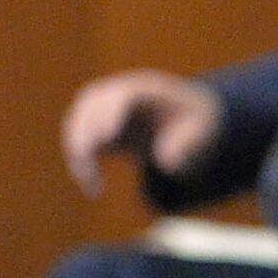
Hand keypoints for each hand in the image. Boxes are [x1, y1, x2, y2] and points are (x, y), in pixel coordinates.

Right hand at [59, 69, 223, 197]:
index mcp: (143, 89)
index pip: (120, 96)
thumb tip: (164, 164)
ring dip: (79, 155)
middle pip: (89, 106)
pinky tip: (94, 189)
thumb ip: (186, 144)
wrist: (180, 118)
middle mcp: (116, 94)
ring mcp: (101, 109)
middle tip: (87, 169)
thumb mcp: (201, 130)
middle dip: (84, 134)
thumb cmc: (191, 121)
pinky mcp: (94, 128)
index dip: (110, 114)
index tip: (106, 138)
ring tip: (94, 188)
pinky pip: (78, 143)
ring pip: (76, 125)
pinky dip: (81, 165)